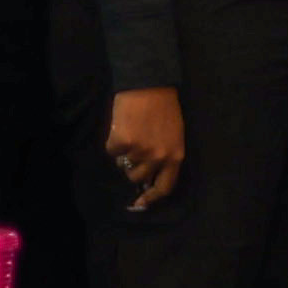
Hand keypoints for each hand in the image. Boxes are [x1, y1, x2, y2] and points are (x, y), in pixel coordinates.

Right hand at [104, 84, 185, 211]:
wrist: (149, 84)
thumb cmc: (163, 107)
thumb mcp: (174, 134)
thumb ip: (165, 155)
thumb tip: (149, 177)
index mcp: (176, 156)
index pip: (165, 187)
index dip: (151, 198)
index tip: (140, 204)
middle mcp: (159, 157)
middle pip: (138, 177)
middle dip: (132, 167)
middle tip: (133, 149)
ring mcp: (140, 151)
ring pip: (122, 164)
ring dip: (123, 153)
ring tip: (130, 133)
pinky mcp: (122, 142)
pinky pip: (111, 151)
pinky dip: (113, 141)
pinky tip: (122, 126)